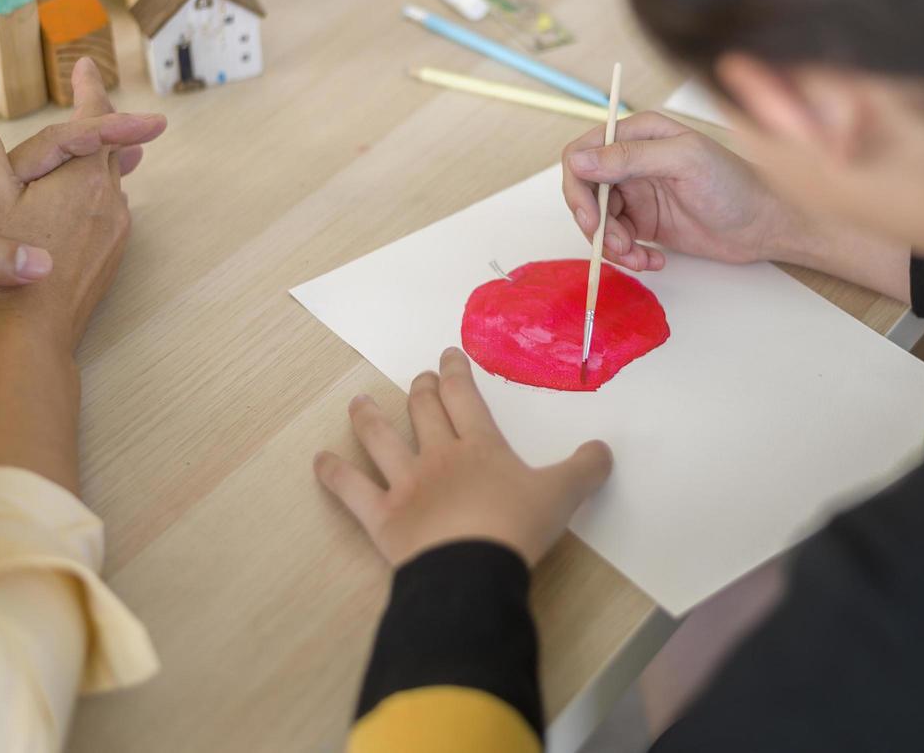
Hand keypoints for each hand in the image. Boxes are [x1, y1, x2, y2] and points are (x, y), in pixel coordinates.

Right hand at [0, 60, 149, 352]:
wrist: (27, 339)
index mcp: (84, 178)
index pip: (94, 118)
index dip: (88, 87)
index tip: (85, 67)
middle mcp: (110, 203)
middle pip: (109, 150)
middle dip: (98, 121)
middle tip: (90, 97)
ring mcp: (114, 235)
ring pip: (109, 183)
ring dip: (99, 160)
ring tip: (98, 145)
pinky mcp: (108, 261)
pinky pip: (104, 213)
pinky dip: (92, 195)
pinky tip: (80, 203)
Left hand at [315, 348, 612, 566]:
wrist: (472, 568)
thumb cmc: (517, 527)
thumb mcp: (562, 495)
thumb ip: (585, 469)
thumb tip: (604, 449)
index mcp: (481, 446)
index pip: (465, 398)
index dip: (456, 373)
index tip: (448, 355)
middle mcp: (439, 456)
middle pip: (425, 412)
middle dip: (421, 391)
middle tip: (418, 378)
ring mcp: (406, 484)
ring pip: (382, 441)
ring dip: (370, 419)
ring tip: (360, 403)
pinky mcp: (382, 518)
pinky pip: (353, 492)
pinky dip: (334, 476)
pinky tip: (319, 462)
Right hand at [562, 112, 806, 270]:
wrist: (765, 225)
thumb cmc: (736, 184)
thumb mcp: (684, 161)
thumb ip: (630, 157)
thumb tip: (580, 160)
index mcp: (640, 134)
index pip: (583, 152)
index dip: (578, 186)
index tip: (591, 218)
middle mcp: (633, 161)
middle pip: (585, 191)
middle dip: (594, 223)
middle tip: (616, 246)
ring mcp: (637, 193)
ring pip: (598, 221)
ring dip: (612, 245)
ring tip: (640, 257)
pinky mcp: (645, 223)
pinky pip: (618, 241)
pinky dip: (628, 256)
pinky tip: (653, 260)